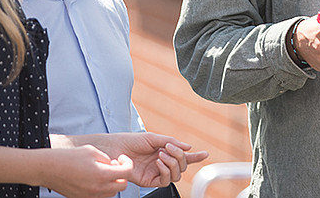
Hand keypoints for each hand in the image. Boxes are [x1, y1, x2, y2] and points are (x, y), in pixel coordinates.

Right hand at [41, 144, 131, 197]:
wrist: (47, 168)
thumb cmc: (67, 157)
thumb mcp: (91, 151)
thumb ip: (106, 158)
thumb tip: (113, 164)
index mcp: (101, 175)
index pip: (127, 172)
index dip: (127, 163)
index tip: (121, 159)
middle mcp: (97, 189)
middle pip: (122, 185)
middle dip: (122, 175)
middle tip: (114, 165)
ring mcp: (90, 196)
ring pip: (112, 193)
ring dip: (112, 182)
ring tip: (103, 172)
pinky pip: (100, 196)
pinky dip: (102, 188)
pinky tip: (95, 178)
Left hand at [68, 132, 208, 187]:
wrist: (113, 149)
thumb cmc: (130, 141)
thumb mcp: (152, 138)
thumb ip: (171, 142)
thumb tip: (189, 146)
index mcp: (163, 152)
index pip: (182, 156)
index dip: (195, 156)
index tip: (206, 154)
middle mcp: (161, 164)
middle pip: (182, 166)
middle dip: (181, 156)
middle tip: (170, 148)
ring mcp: (156, 173)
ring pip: (177, 175)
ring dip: (173, 163)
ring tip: (161, 155)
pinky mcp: (148, 181)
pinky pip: (165, 180)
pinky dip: (166, 170)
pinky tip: (158, 162)